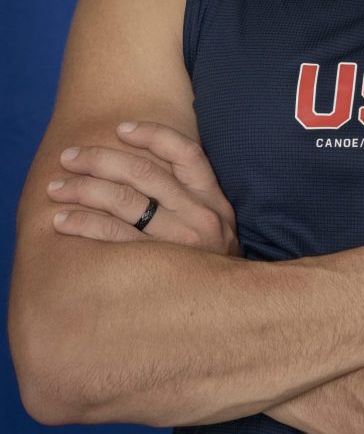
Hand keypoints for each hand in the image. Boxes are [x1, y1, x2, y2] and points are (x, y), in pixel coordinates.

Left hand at [47, 121, 241, 255]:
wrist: (226, 315)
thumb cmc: (209, 265)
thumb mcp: (216, 226)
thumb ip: (192, 199)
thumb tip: (144, 167)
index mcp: (214, 200)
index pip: (186, 154)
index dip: (153, 135)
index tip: (121, 128)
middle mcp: (200, 216)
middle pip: (145, 174)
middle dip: (101, 160)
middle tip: (69, 157)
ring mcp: (180, 244)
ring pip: (126, 202)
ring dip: (84, 190)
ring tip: (56, 187)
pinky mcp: (157, 269)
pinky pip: (114, 238)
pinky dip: (85, 224)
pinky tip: (63, 220)